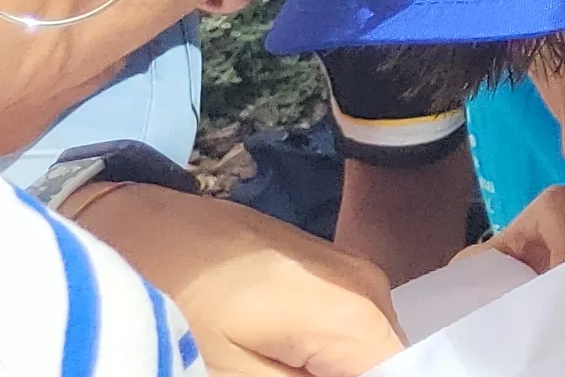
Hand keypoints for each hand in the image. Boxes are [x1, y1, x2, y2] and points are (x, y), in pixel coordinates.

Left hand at [74, 182, 401, 376]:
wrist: (139, 226)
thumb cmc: (179, 303)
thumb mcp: (230, 374)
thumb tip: (346, 376)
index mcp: (354, 315)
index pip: (400, 371)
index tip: (295, 375)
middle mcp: (371, 285)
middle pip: (386, 360)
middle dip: (346, 376)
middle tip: (274, 371)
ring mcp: (351, 269)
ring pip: (365, 344)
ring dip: (331, 365)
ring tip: (269, 363)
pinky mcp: (328, 265)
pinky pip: (345, 322)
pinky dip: (321, 349)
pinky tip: (274, 351)